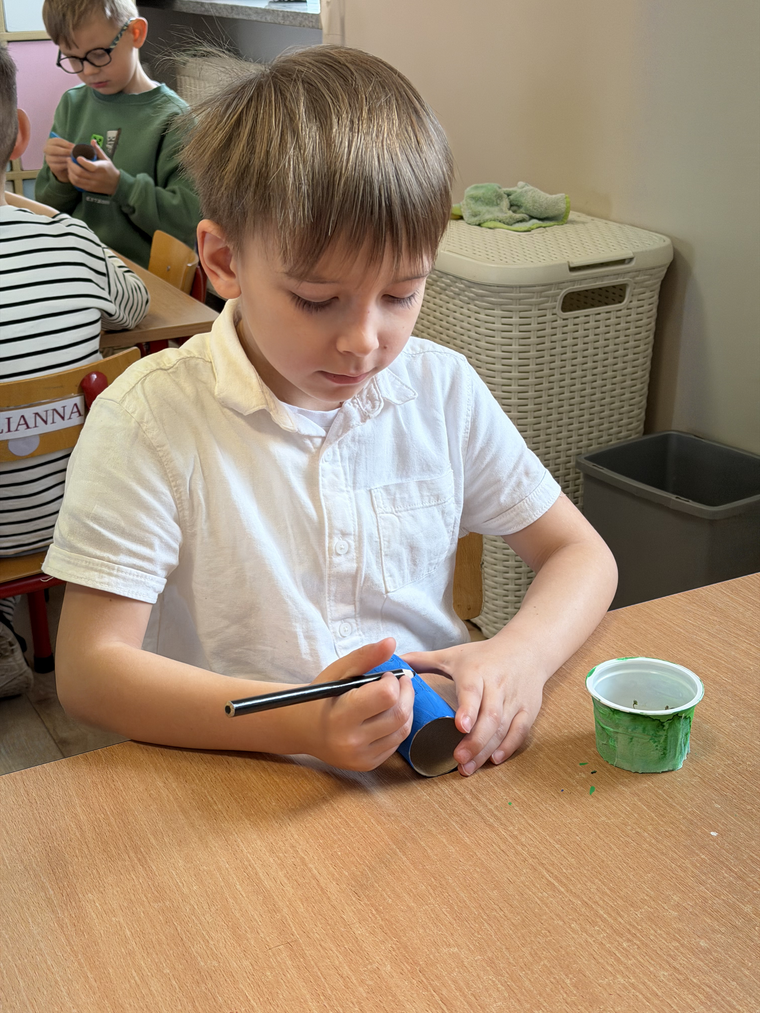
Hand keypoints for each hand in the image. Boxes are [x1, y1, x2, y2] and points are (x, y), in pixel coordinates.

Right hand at [43, 136, 74, 182]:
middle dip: (65, 151)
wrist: (64, 167)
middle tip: (73, 154)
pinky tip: (71, 165)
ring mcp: (48, 158)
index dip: (66, 143)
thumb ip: (69, 146)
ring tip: (74, 159)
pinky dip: (66, 165)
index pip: (57, 141)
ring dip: (66, 159)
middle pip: (55, 149)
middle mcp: (46, 149)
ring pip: (57, 158)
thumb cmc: (66, 154)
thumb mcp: (67, 148)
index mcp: (50, 142)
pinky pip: (59, 166)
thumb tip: (76, 147)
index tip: (74, 146)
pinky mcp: (52, 167)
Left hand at [68, 140, 119, 195]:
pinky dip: (72, 179)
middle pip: (80, 172)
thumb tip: (92, 140)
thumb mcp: (106, 159)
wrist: (116, 184)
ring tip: (69, 167)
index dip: (81, 161)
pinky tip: (71, 174)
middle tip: (69, 160)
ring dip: (70, 172)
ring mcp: (92, 184)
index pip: (89, 165)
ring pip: (77, 179)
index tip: (77, 157)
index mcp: (100, 168)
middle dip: (71, 165)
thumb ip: (98, 150)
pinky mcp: (89, 188)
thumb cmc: (110, 170)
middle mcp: (96, 177)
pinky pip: (77, 184)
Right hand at [305, 638, 413, 770]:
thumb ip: (365, 656)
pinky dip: (398, 725)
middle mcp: (351, 741)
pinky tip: (386, 715)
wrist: (304, 729)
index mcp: (341, 716)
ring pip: (403, 730)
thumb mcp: (338, 672)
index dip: (391, 681)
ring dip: (406, 708)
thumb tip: (391, 642)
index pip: (386, 696)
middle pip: (400, 714)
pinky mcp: (368, 765)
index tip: (385, 675)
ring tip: (394, 696)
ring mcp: (361, 757)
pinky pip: (396, 743)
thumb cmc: (321, 697)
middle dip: (406, 692)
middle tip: (398, 682)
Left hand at [402, 638, 545, 775]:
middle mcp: (498, 685)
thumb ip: (423, 660)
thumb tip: (394, 663)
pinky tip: (494, 759)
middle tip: (458, 759)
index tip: (460, 727)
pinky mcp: (529, 709)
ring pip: (504, 727)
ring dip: (487, 749)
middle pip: (490, 716)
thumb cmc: (486, 655)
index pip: (473, 691)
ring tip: (468, 767)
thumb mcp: (454, 654)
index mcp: (477, 671)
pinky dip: (508, 747)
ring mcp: (515, 698)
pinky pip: (520, 731)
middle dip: (475, 741)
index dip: (468, 709)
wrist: (527, 648)